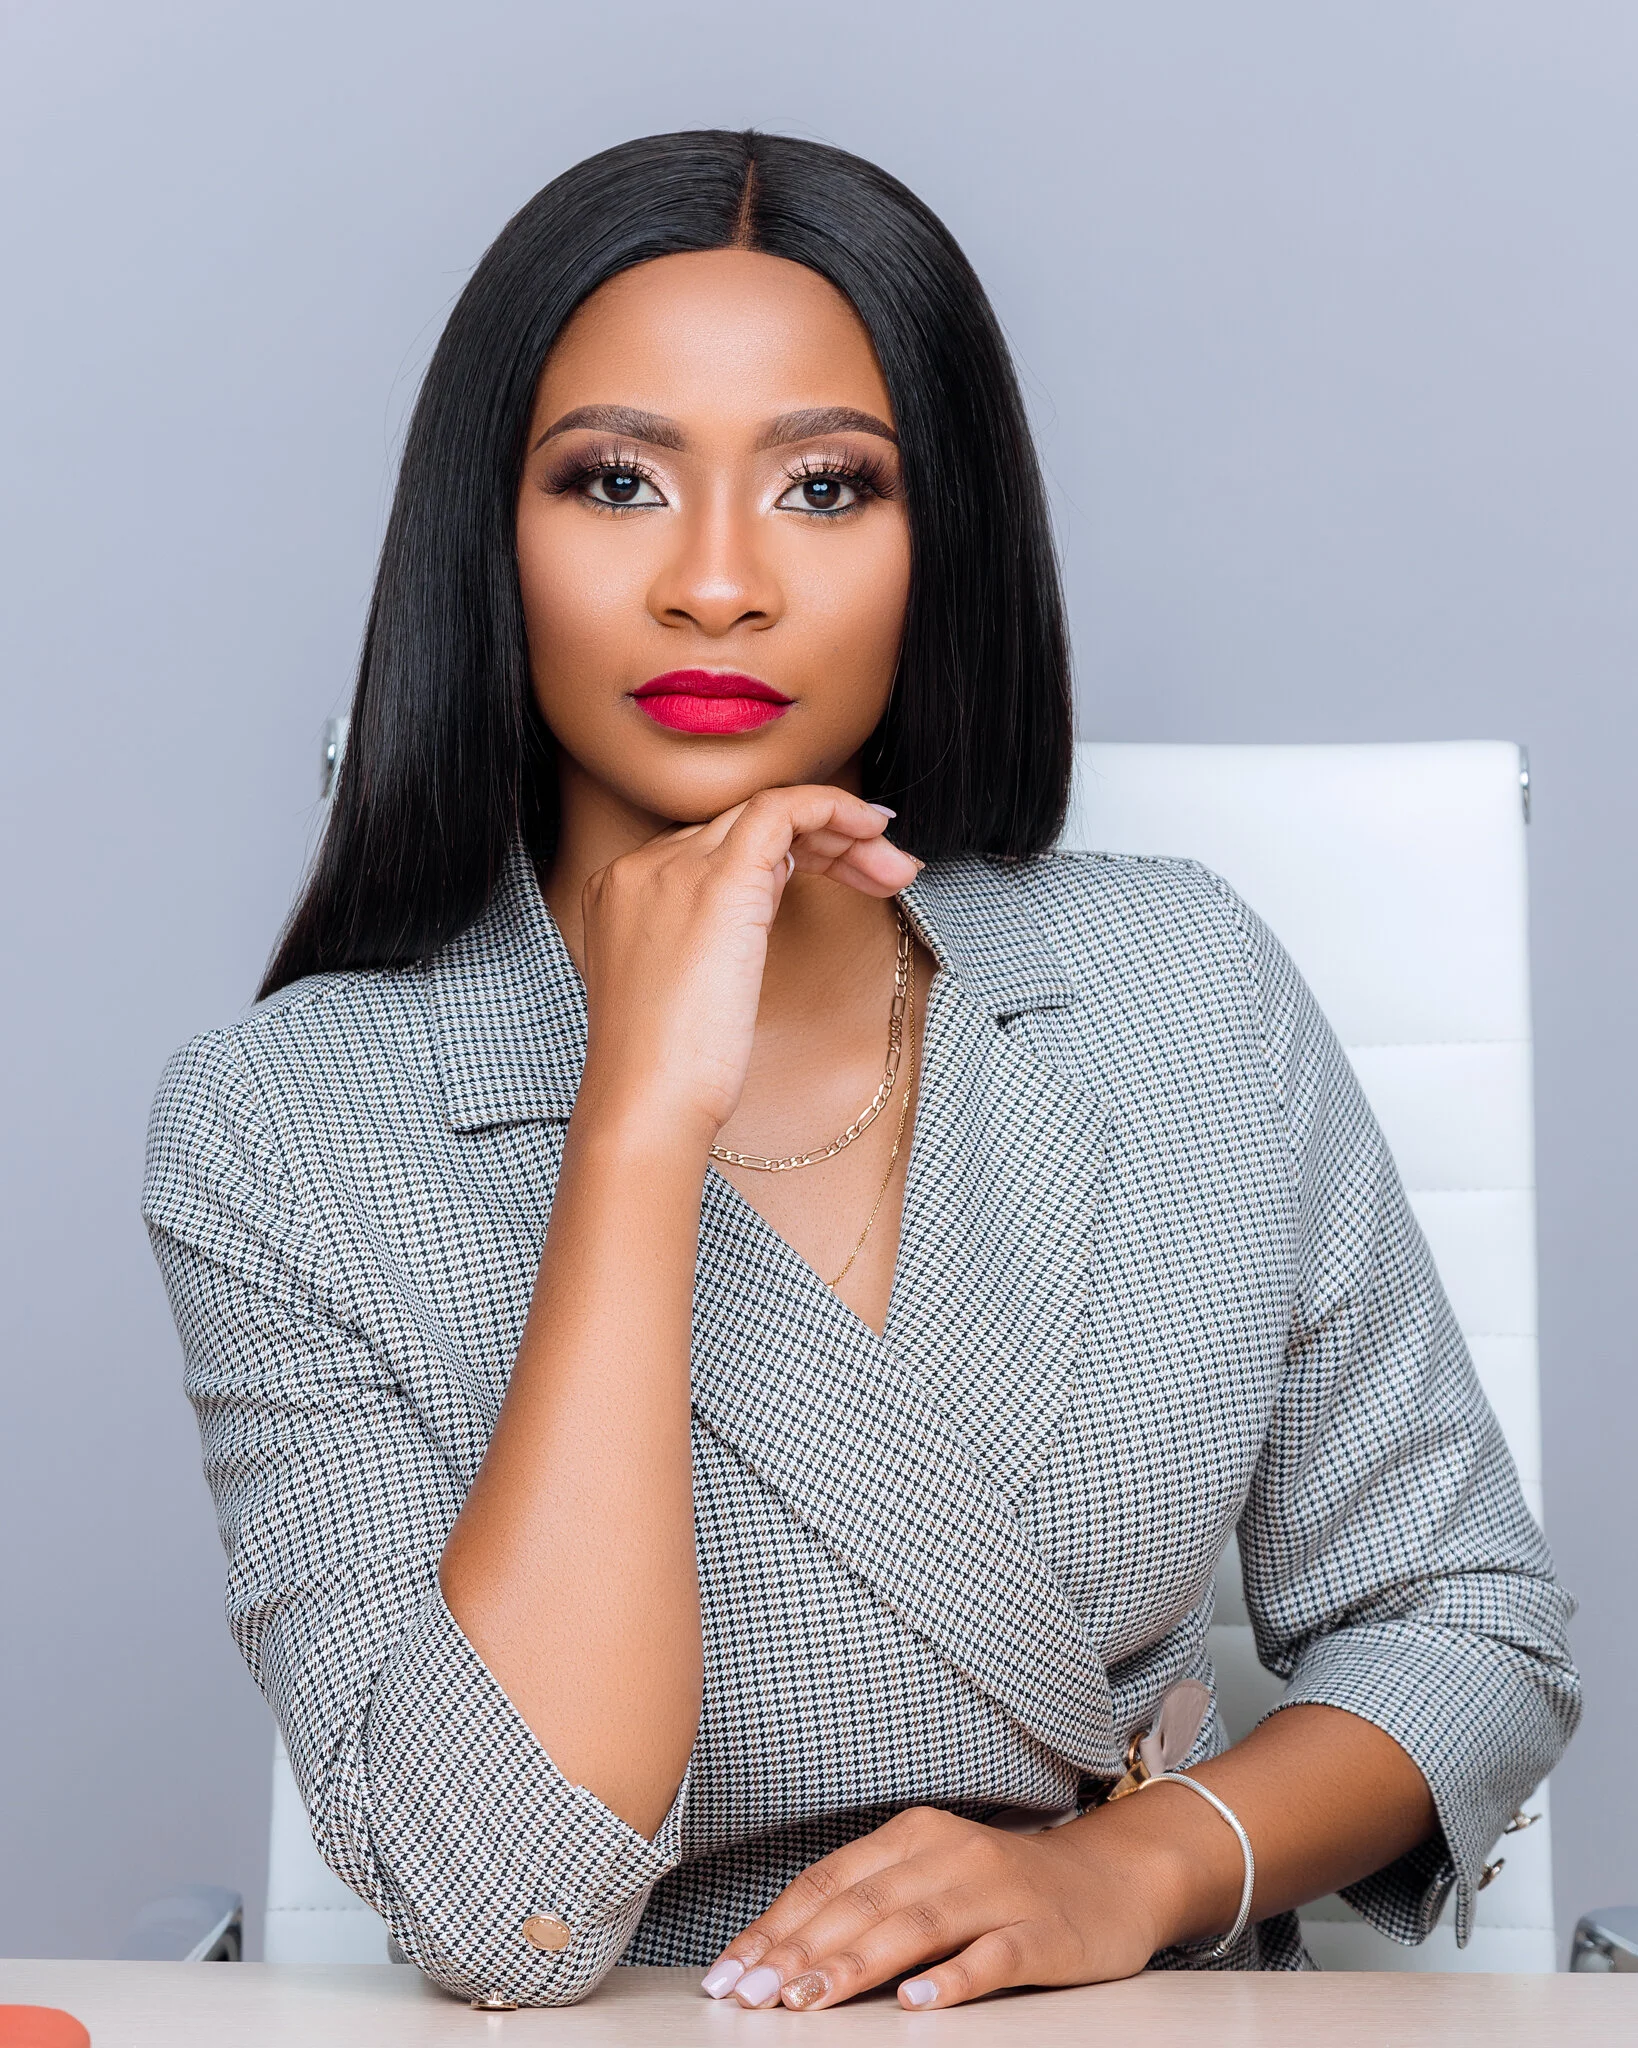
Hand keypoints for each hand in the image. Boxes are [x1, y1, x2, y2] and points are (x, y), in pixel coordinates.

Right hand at [575, 786, 919, 1144]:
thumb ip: (717, 928)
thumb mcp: (690, 984)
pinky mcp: (719, 878)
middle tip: (884, 871)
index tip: (841, 872)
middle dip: (826, 841)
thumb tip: (769, 895)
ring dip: (843, 832)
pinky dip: (832, 809)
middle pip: (746, 823)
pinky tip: (872, 831)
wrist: (650, 1099)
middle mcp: (642, 865)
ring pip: (769, 811)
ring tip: (893, 867)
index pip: (718, 843)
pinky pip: (782, 809)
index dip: (789, 851)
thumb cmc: (671, 1068)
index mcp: (624, 889)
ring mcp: (675, 866)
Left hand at [699, 1803, 1178, 2012]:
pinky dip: (952, 1978)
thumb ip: (869, 1904)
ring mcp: (997, 1891)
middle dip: (797, 1953)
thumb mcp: (930, 1878)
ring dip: (854, 1965)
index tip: (728, 1970)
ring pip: (914, 1927)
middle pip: (860, 1904)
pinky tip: (917, 2002)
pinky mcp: (1041, 1931)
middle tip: (751, 1995)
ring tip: (807, 2001)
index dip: (774, 1926)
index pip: (827, 1881)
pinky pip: (992, 1956)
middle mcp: (949, 1853)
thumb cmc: (1002, 1887)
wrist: (1110, 1878)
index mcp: (912, 1836)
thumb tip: (782, 1953)